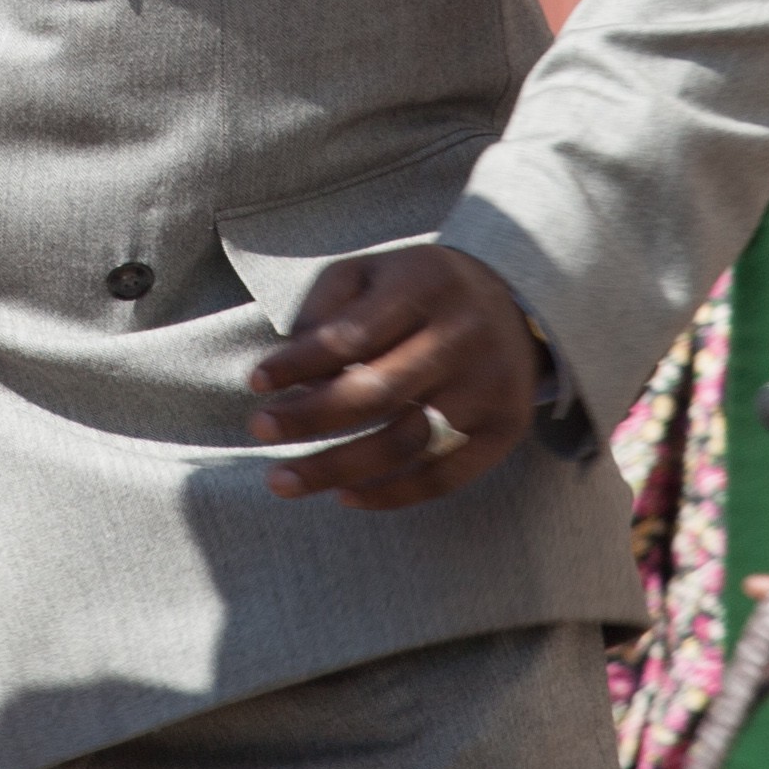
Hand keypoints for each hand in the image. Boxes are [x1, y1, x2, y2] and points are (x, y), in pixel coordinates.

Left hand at [247, 244, 539, 508]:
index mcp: (426, 285)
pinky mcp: (504, 430)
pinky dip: (390, 495)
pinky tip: (344, 495)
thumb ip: (326, 309)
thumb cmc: (416, 291)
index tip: (255, 383)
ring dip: (337, 469)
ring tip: (284, 480)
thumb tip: (293, 374)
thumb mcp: (370, 274)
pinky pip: (443, 477)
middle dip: (310, 419)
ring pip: (406, 443)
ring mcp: (490, 387)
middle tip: (259, 430)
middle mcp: (464, 337)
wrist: (513, 305)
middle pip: (378, 393)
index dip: (299, 363)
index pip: (352, 335)